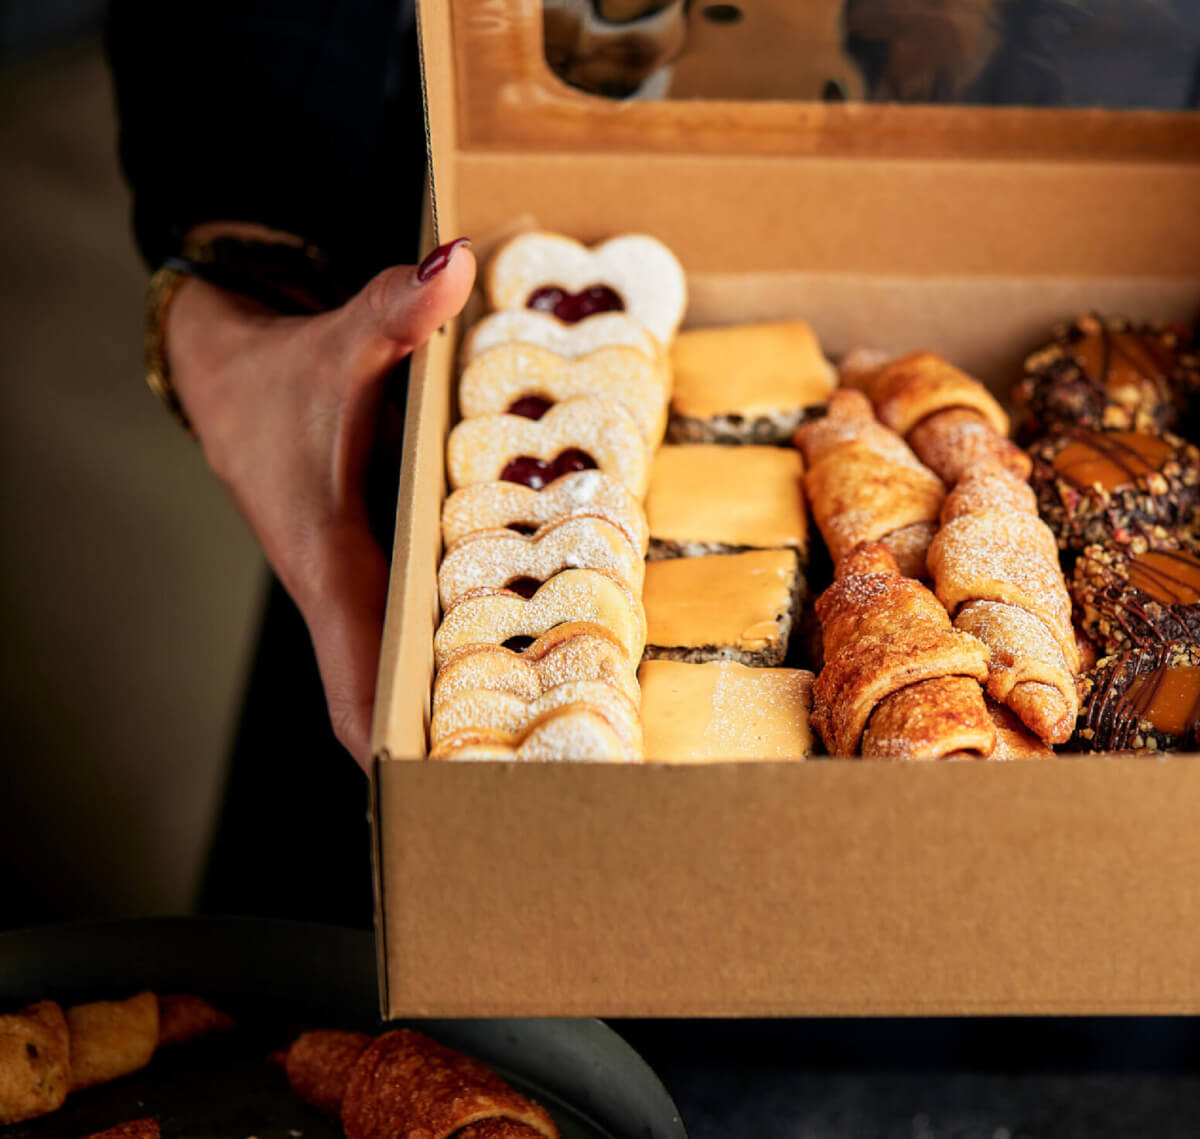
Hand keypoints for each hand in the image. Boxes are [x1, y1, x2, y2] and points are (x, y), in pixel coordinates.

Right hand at [168, 232, 476, 766]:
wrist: (231, 373)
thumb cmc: (285, 376)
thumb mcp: (343, 341)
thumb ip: (398, 311)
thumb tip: (451, 266)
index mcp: (330, 564)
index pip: (358, 676)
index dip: (391, 741)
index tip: (434, 795)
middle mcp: (345, 592)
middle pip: (390, 695)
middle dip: (442, 744)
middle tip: (521, 790)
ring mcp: (360, 589)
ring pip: (405, 668)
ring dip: (452, 708)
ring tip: (534, 755)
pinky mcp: (376, 573)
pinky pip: (419, 632)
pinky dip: (455, 656)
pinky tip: (517, 672)